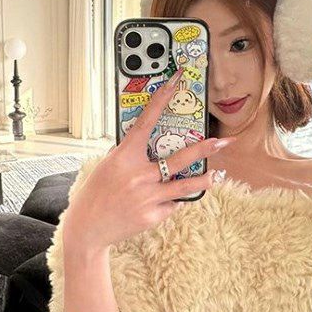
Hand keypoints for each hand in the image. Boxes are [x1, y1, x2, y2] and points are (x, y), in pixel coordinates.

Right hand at [63, 67, 235, 249]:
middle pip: (180, 159)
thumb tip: (149, 142)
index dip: (161, 100)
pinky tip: (162, 202)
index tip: (175, 83)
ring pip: (186, 186)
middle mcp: (139, 175)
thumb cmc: (97, 192)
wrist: (88, 228)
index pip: (146, 121)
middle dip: (204, 149)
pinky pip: (171, 204)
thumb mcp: (108, 166)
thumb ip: (129, 154)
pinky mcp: (153, 216)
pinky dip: (171, 201)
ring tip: (216, 175)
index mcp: (124, 156)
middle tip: (222, 142)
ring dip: (204, 180)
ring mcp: (148, 197)